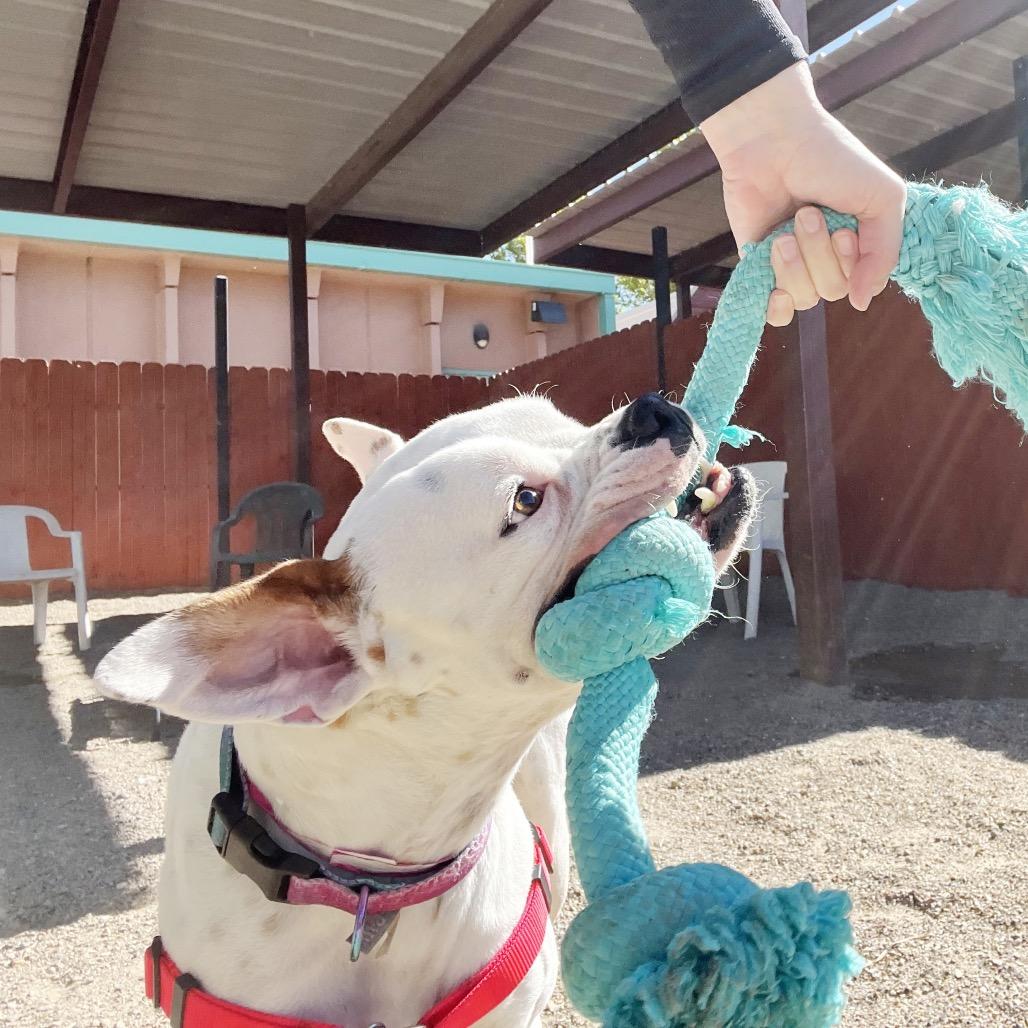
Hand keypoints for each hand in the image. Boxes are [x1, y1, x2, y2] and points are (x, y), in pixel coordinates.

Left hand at [701, 63, 905, 325]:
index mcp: (859, 243)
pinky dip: (775, 304)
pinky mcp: (760, 268)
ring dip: (794, 263)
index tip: (843, 229)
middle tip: (807, 213)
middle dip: (819, 254)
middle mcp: (827, 259)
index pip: (862, 283)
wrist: (773, 142)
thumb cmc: (831, 161)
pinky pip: (774, 313)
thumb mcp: (881, 198)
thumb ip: (884, 253)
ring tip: (784, 228)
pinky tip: (774, 287)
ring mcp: (793, 265)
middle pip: (831, 290)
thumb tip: (862, 303)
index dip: (851, 262)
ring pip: (802, 298)